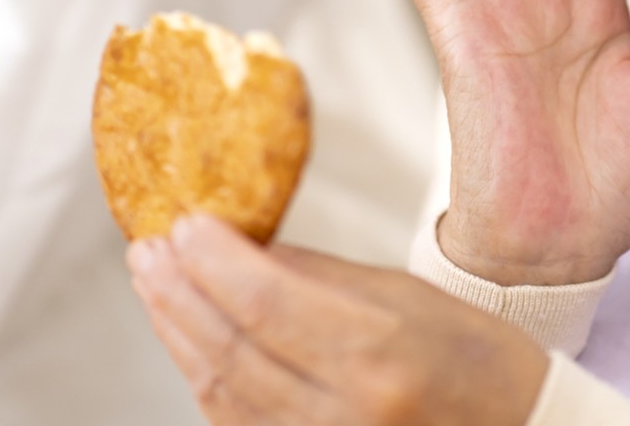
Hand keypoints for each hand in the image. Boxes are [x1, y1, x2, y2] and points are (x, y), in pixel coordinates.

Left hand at [130, 215, 549, 425]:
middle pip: (232, 349)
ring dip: (179, 334)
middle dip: (179, 294)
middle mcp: (347, 413)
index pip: (268, 302)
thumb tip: (244, 249)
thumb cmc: (480, 363)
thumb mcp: (409, 295)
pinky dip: (206, 382)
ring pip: (222, 393)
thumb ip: (319, 275)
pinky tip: (189, 342)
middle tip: (149, 249)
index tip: (184, 223)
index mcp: (379, 355)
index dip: (214, 261)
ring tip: (155, 284)